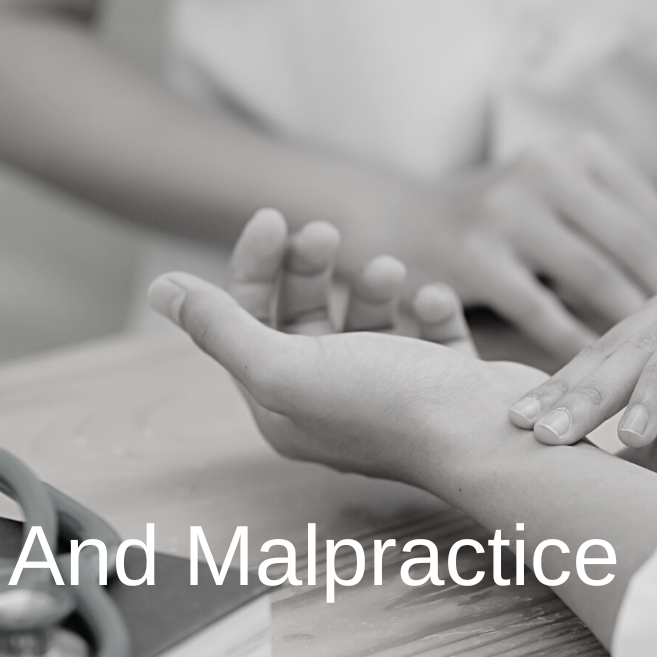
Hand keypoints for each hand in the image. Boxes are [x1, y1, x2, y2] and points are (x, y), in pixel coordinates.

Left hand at [149, 209, 542, 485]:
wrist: (497, 439)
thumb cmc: (390, 405)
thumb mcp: (285, 363)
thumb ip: (220, 327)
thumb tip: (159, 290)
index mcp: (285, 409)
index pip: (249, 325)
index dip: (254, 267)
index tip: (272, 217)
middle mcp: (333, 407)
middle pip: (304, 318)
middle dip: (311, 268)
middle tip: (324, 228)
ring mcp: (393, 398)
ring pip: (369, 323)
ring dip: (373, 286)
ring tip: (390, 270)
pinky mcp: (446, 387)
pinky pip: (429, 334)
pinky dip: (430, 308)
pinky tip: (436, 298)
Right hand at [347, 132, 656, 358]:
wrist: (393, 220)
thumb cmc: (495, 223)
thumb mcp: (555, 198)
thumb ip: (613, 226)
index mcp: (578, 152)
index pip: (656, 217)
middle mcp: (546, 169)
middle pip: (635, 246)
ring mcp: (507, 209)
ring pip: (595, 278)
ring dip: (634, 330)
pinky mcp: (473, 254)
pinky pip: (542, 311)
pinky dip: (576, 346)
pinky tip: (598, 376)